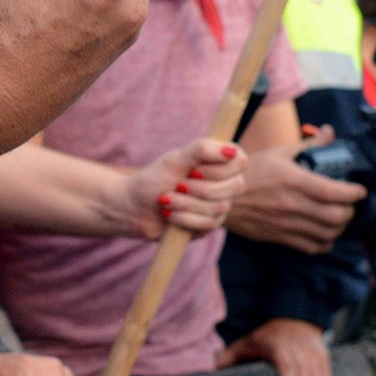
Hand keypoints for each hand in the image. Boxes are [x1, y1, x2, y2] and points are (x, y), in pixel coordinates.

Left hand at [122, 139, 245, 238]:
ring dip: (185, 204)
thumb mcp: (175, 159)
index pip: (240, 161)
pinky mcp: (209, 225)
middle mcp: (223, 183)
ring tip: (166, 200)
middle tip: (176, 185)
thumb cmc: (154, 178)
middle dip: (199, 189)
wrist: (134, 207)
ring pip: (218, 207)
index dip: (219, 168)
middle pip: (233, 186)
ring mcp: (219, 205)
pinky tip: (169, 215)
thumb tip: (230, 151)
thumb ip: (201, 149)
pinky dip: (183, 218)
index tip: (194, 170)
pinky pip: (207, 224)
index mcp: (219, 162)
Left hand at [217, 317, 335, 375]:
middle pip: (304, 372)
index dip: (287, 368)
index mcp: (275, 342)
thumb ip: (228, 358)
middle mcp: (298, 347)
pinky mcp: (325, 363)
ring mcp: (313, 355)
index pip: (282, 353)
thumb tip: (212, 373)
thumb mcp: (244, 343)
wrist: (292, 320)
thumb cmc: (263, 340)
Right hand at [224, 137, 364, 253]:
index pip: (332, 191)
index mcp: (293, 180)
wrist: (219, 194)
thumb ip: (308, 144)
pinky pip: (311, 247)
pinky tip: (324, 234)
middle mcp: (292, 204)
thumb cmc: (249, 171)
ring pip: (326, 234)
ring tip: (339, 218)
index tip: (360, 190)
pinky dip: (324, 243)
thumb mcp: (278, 152)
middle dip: (350, 211)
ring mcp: (286, 223)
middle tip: (350, 204)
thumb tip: (329, 132)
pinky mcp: (280, 237)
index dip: (352, 193)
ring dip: (339, 227)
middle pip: (335, 216)